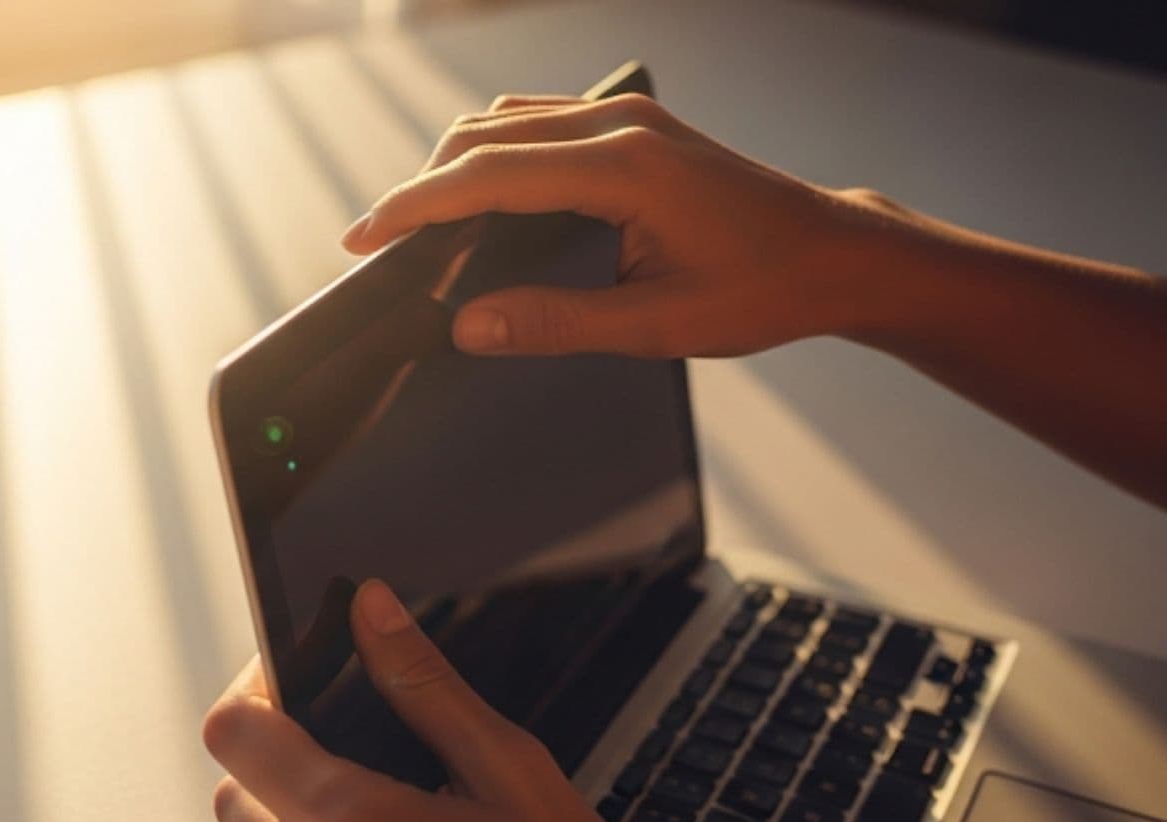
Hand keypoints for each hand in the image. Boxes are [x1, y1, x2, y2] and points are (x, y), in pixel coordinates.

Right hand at [340, 92, 895, 358]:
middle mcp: (621, 126)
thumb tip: (467, 326)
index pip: (488, 177)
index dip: (414, 208)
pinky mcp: (634, 126)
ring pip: (507, 121)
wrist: (835, 253)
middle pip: (484, 136)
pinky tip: (480, 197)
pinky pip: (539, 121)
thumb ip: (555, 323)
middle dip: (421, 187)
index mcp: (625, 169)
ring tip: (418, 225)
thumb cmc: (761, 290)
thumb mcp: (655, 325)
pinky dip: (494, 153)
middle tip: (377, 242)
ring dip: (455, 166)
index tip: (363, 237)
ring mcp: (629, 118)